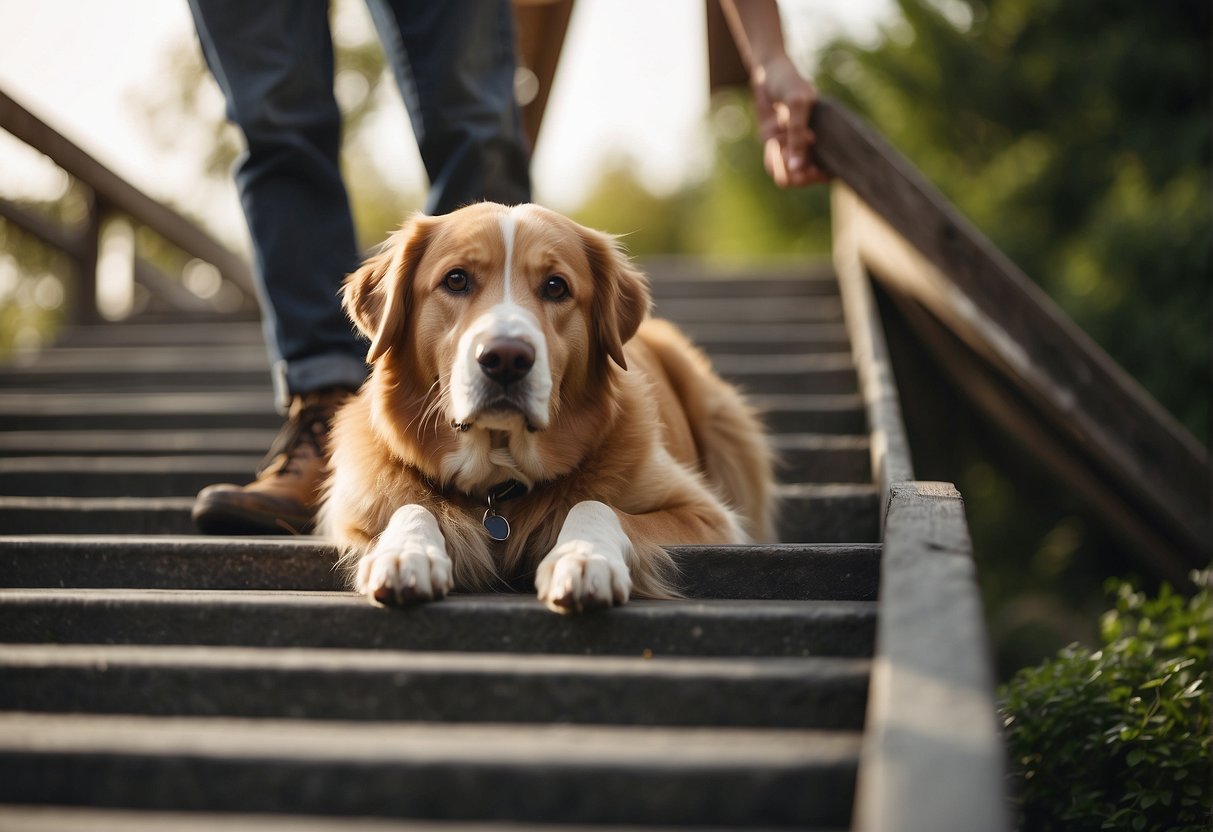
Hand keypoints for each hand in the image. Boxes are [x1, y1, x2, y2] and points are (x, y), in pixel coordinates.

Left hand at [751, 56, 828, 187]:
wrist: (768, 74)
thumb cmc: (790, 84)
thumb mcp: (797, 105)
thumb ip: (797, 136)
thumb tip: (797, 168)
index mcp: (828, 138)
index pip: (827, 172)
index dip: (819, 176)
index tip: (812, 170)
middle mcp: (812, 149)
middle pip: (803, 180)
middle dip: (795, 170)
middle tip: (788, 151)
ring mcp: (794, 150)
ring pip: (785, 175)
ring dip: (780, 158)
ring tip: (780, 134)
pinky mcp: (777, 148)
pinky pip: (772, 163)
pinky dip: (771, 151)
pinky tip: (774, 129)